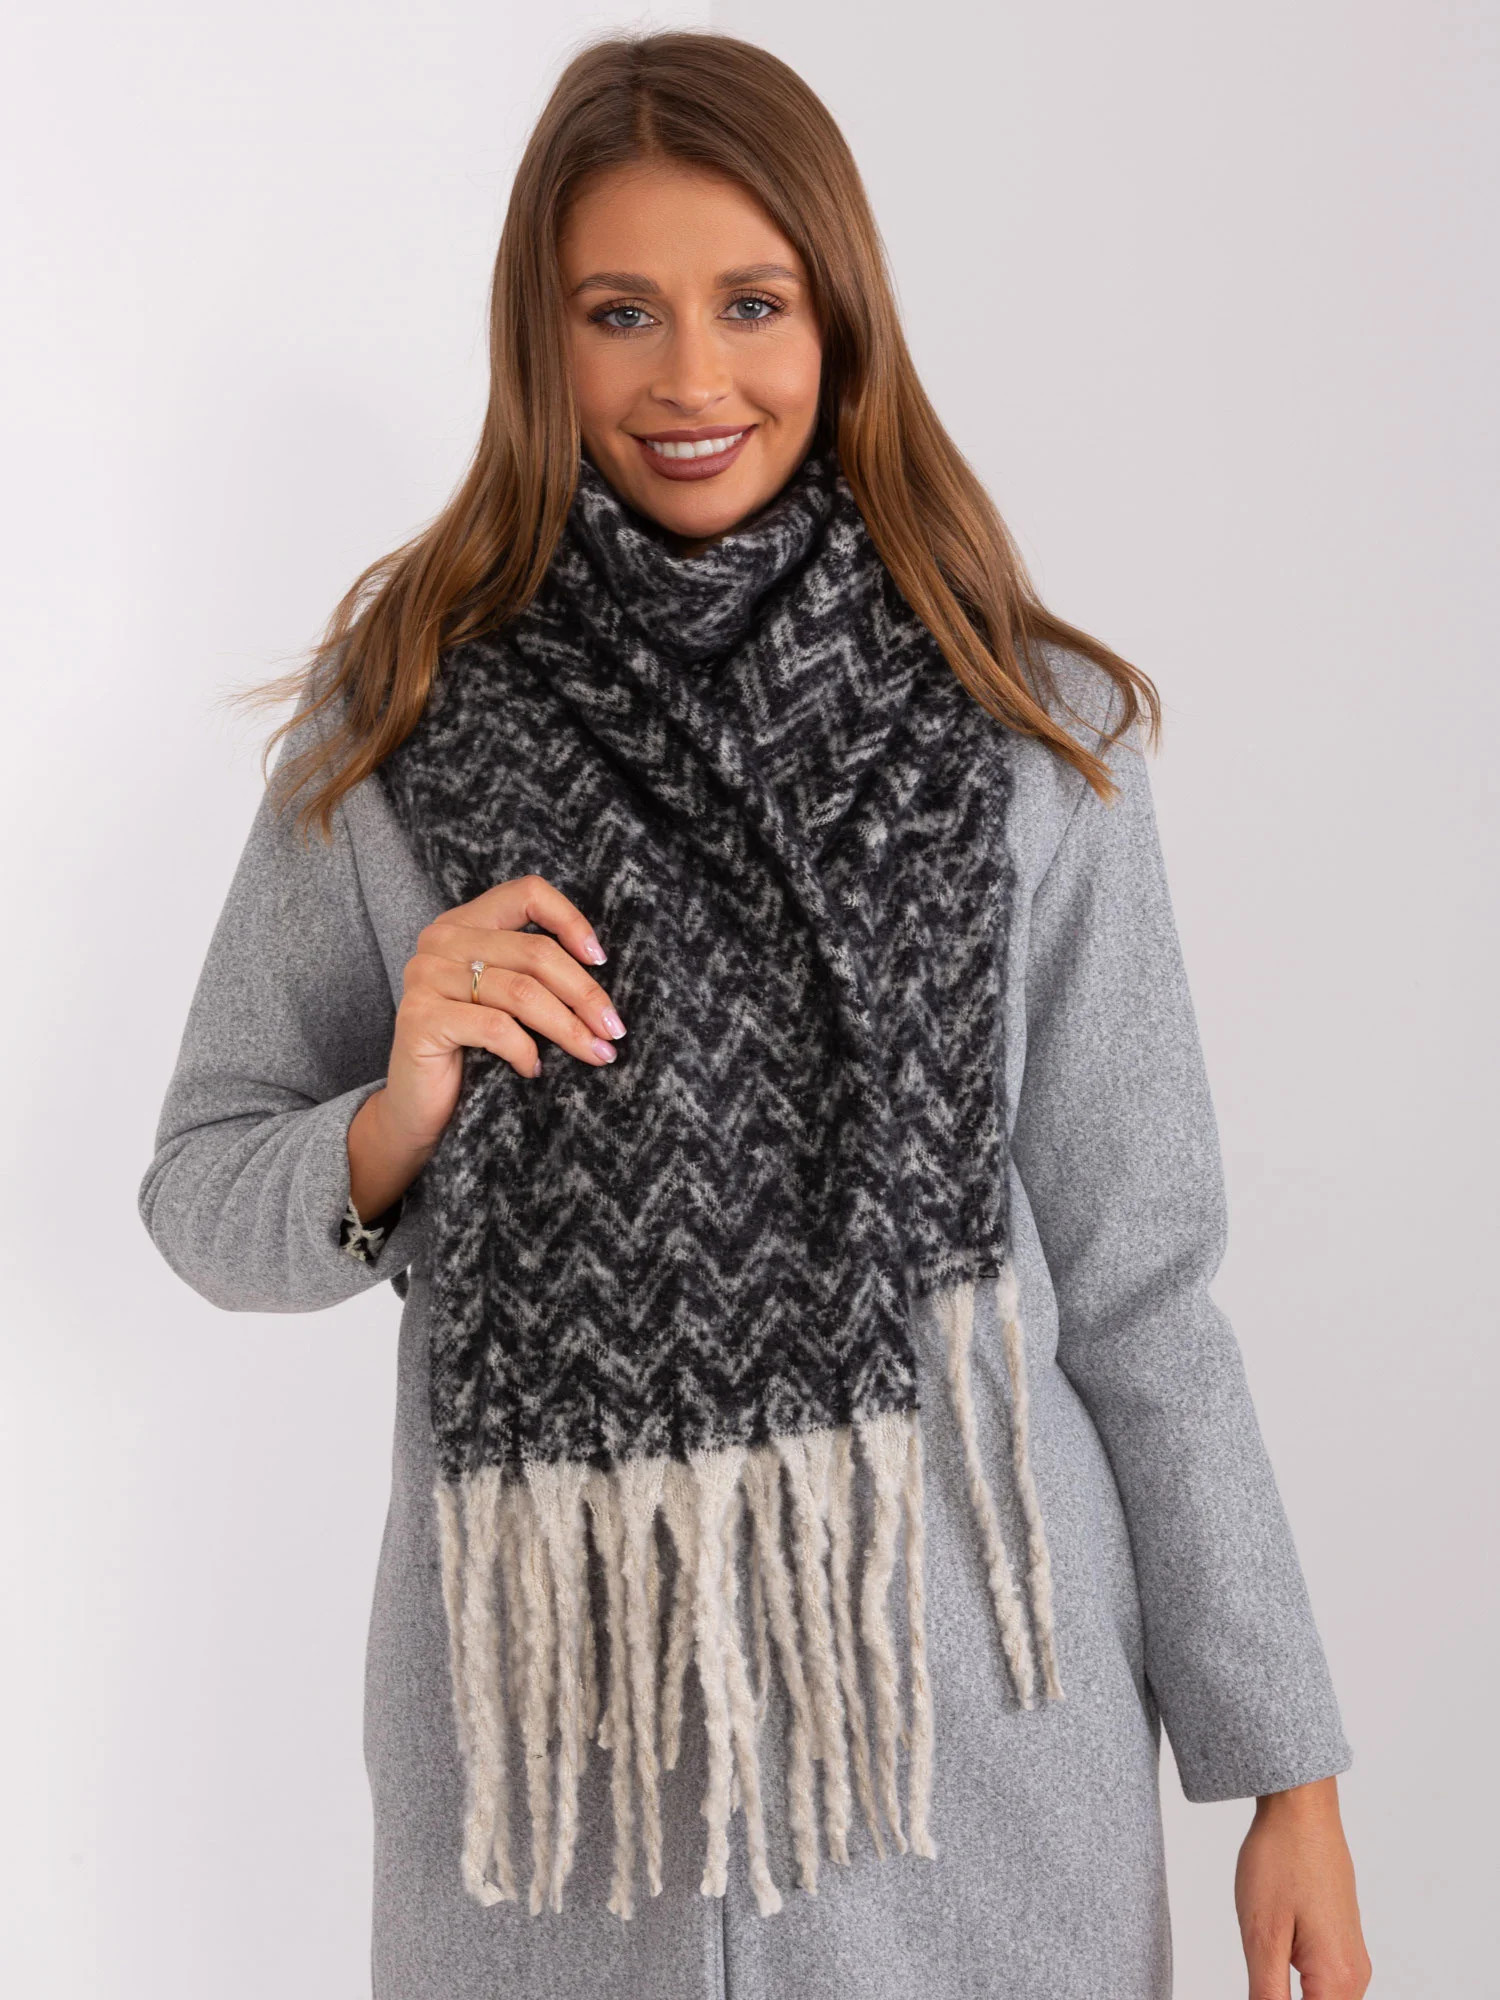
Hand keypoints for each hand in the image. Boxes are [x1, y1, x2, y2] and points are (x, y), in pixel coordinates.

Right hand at [347, 874, 625, 1215]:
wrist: (418, 1109)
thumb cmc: (472, 1053)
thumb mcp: (506, 1000)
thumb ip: (534, 972)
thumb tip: (602, 976)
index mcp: (465, 923)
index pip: (527, 894)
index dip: (570, 920)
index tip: (600, 960)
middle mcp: (441, 940)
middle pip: (535, 952)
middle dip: (585, 994)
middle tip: (613, 1029)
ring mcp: (425, 976)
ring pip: (522, 992)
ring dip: (569, 1028)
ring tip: (596, 1053)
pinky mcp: (420, 1018)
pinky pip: (494, 1027)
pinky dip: (526, 1051)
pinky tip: (535, 1070)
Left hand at [1235, 1777, 1370, 1999]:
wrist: (1301, 1809)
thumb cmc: (1281, 1860)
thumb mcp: (1262, 1936)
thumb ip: (1268, 1995)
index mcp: (1339, 1979)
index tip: (1260, 1987)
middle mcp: (1355, 1975)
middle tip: (1260, 1973)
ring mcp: (1352, 1956)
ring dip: (1292, 1995)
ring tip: (1264, 1966)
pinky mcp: (1342, 1940)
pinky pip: (1325, 1982)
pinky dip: (1300, 1985)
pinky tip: (1274, 1961)